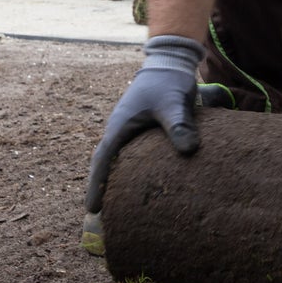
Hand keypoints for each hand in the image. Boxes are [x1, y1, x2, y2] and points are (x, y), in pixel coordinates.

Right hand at [84, 35, 204, 213]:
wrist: (170, 64)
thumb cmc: (169, 83)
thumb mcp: (175, 103)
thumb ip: (180, 125)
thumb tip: (189, 151)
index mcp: (120, 127)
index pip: (102, 161)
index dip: (96, 185)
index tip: (92, 208)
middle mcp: (120, 131)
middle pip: (105, 165)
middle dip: (101, 189)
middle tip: (101, 217)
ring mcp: (130, 131)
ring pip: (118, 162)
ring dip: (114, 182)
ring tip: (117, 208)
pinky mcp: (142, 132)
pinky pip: (131, 157)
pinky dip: (130, 173)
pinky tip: (141, 188)